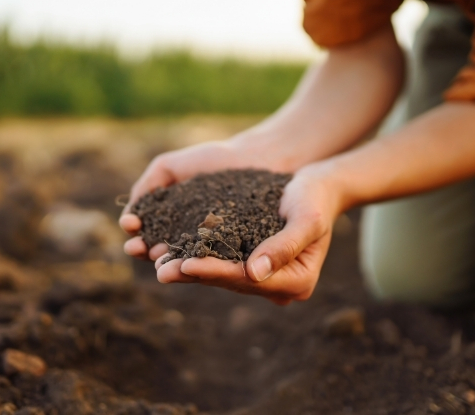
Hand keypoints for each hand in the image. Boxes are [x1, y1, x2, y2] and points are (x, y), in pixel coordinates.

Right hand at [119, 139, 285, 260]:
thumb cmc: (213, 160)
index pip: (146, 232)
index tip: (130, 225)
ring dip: (166, 261)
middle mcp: (187, 238)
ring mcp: (209, 247)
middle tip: (137, 248)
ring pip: (183, 259)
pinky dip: (198, 262)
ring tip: (157, 258)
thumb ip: (147, 185)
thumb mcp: (170, 167)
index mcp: (170, 220)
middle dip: (144, 250)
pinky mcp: (233, 253)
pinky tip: (187, 259)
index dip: (135, 232)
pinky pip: (213, 259)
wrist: (255, 158)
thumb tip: (129, 215)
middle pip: (159, 250)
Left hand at [154, 164, 340, 304]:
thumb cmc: (315, 198)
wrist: (317, 188)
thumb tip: (254, 273)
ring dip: (188, 269)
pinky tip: (169, 252)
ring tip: (157, 264)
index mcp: (297, 282)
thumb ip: (284, 245)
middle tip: (160, 270)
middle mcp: (279, 286)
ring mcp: (264, 277)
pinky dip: (196, 257)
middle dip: (194, 274)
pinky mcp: (251, 263)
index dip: (215, 272)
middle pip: (230, 282)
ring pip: (221, 275)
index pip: (248, 280)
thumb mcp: (306, 218)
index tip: (186, 264)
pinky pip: (220, 263)